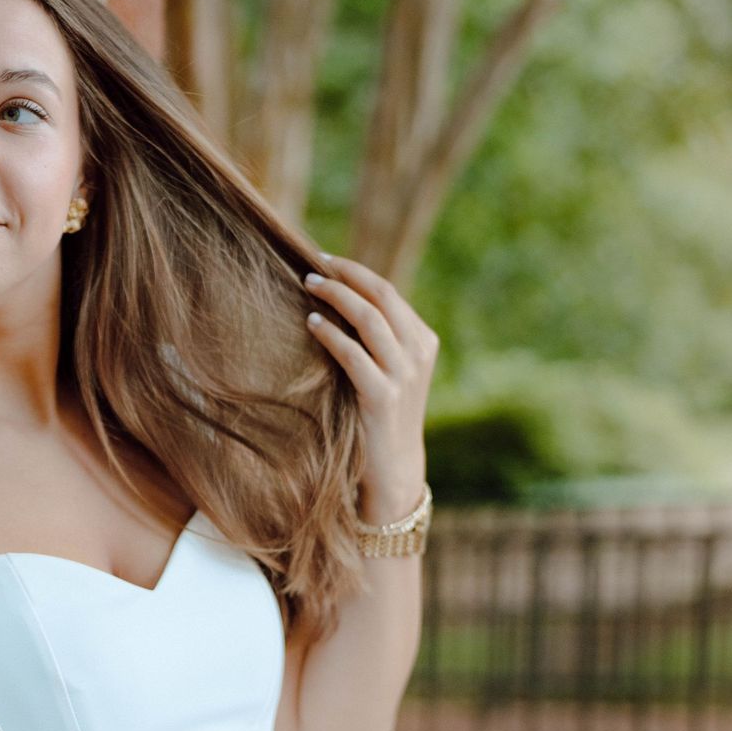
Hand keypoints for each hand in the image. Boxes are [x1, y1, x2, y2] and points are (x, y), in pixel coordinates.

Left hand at [304, 252, 438, 519]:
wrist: (393, 469)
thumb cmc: (379, 417)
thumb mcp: (387, 372)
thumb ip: (374, 341)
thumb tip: (335, 302)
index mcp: (423, 340)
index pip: (389, 292)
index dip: (356, 272)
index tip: (325, 261)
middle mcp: (418, 353)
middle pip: (382, 296)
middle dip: (346, 275)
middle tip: (312, 267)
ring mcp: (404, 375)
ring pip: (370, 319)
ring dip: (336, 297)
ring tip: (308, 287)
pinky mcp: (384, 397)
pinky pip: (354, 354)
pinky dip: (331, 335)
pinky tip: (312, 324)